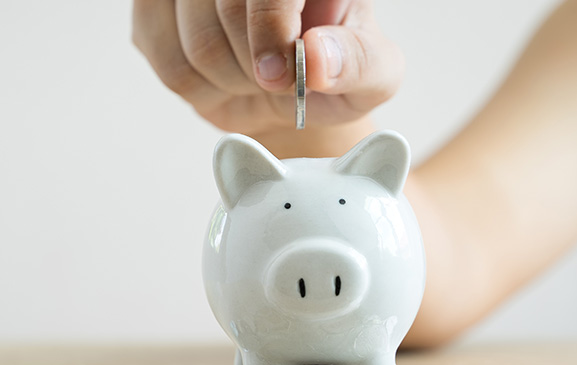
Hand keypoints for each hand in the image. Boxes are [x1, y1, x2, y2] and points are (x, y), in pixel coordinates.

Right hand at [132, 0, 402, 136]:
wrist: (286, 94)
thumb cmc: (331, 77)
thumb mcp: (372, 77)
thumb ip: (359, 63)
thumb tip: (318, 56)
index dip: (271, 28)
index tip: (282, 75)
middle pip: (226, 10)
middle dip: (257, 68)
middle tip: (275, 78)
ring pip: (196, 44)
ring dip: (232, 83)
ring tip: (252, 78)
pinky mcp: (157, 10)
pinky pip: (169, 66)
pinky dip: (203, 91)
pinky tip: (224, 79)